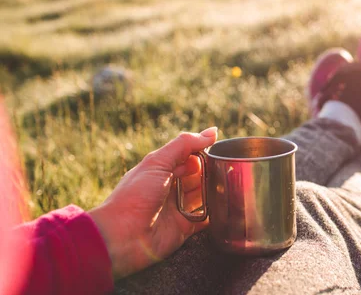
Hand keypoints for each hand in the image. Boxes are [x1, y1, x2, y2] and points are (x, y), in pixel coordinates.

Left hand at [89, 127, 217, 278]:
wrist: (121, 236)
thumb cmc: (135, 196)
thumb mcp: (157, 162)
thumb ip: (184, 144)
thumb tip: (212, 132)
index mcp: (161, 170)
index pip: (188, 157)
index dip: (203, 153)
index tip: (220, 150)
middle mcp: (170, 188)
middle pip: (198, 176)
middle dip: (211, 172)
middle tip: (227, 169)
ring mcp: (178, 208)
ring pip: (204, 196)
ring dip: (215, 191)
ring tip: (230, 185)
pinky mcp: (184, 228)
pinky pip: (205, 219)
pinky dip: (215, 214)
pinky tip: (226, 206)